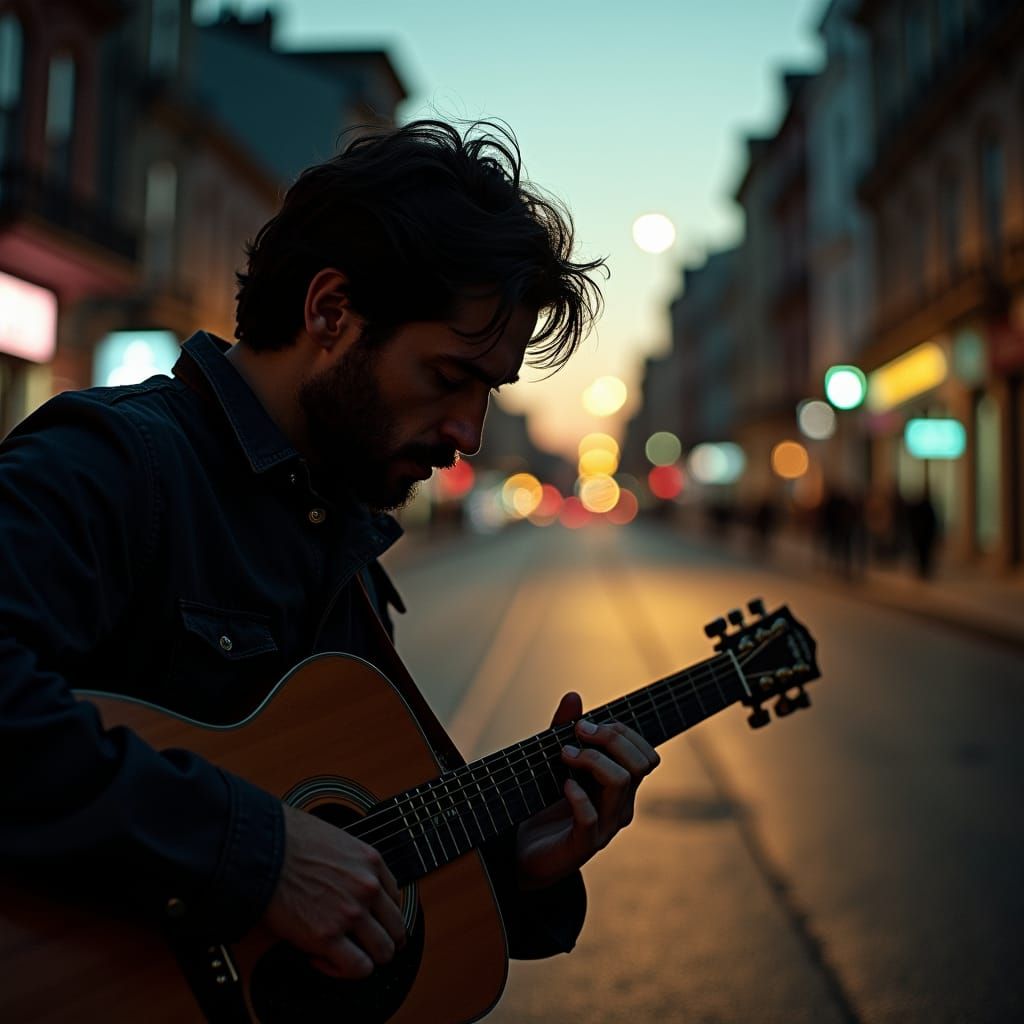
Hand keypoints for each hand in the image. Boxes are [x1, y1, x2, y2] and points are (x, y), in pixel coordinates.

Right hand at [263, 803, 406, 978]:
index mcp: (371, 861)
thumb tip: (349, 884)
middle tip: (366, 946)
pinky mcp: (328, 937)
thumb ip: (352, 865)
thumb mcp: (337, 841)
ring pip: (383, 952)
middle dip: (383, 941)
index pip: (395, 898)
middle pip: (397, 929)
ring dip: (368, 958)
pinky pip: (357, 968)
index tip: (370, 922)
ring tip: (345, 955)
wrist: (263, 850)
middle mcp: (368, 888)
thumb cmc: (291, 842)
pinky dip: (345, 971)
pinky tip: (323, 959)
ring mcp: (351, 914)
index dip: (382, 914)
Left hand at [515, 692, 659, 890]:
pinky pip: (591, 818)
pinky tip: (563, 786)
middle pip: (641, 763)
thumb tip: (574, 695)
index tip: (584, 725)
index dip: (620, 732)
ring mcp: (604, 827)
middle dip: (611, 738)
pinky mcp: (582, 846)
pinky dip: (577, 795)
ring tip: (564, 755)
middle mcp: (620, 807)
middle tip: (577, 734)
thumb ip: (563, 729)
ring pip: (620, 783)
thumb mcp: (553, 762)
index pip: (645, 754)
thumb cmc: (543, 805)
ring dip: (592, 759)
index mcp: (621, 787)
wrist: (522, 853)